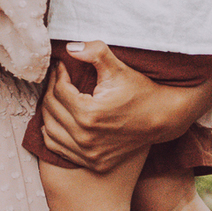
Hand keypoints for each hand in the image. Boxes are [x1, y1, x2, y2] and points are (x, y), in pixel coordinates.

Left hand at [38, 43, 194, 171]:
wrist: (162, 118)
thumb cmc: (141, 91)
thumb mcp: (119, 68)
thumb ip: (94, 53)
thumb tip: (69, 48)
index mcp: (89, 114)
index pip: (59, 91)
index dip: (58, 75)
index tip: (62, 67)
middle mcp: (86, 138)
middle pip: (51, 109)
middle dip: (51, 89)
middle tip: (57, 78)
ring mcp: (89, 154)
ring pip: (50, 130)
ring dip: (49, 111)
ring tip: (56, 96)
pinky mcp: (93, 162)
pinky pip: (58, 149)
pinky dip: (53, 134)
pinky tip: (57, 120)